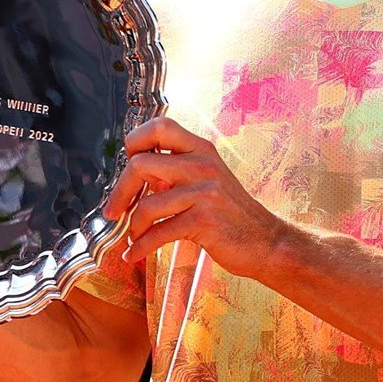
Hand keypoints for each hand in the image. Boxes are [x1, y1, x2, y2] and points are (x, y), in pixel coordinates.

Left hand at [100, 117, 288, 278]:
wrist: (267, 241)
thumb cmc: (233, 213)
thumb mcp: (210, 179)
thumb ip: (179, 169)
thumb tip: (136, 170)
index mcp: (203, 150)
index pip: (159, 127)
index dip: (135, 141)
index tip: (127, 164)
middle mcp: (203, 165)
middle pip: (139, 164)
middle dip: (120, 192)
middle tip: (114, 210)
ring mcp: (204, 193)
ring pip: (146, 205)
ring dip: (132, 226)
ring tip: (134, 236)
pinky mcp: (203, 221)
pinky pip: (157, 233)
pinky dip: (140, 248)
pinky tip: (135, 254)